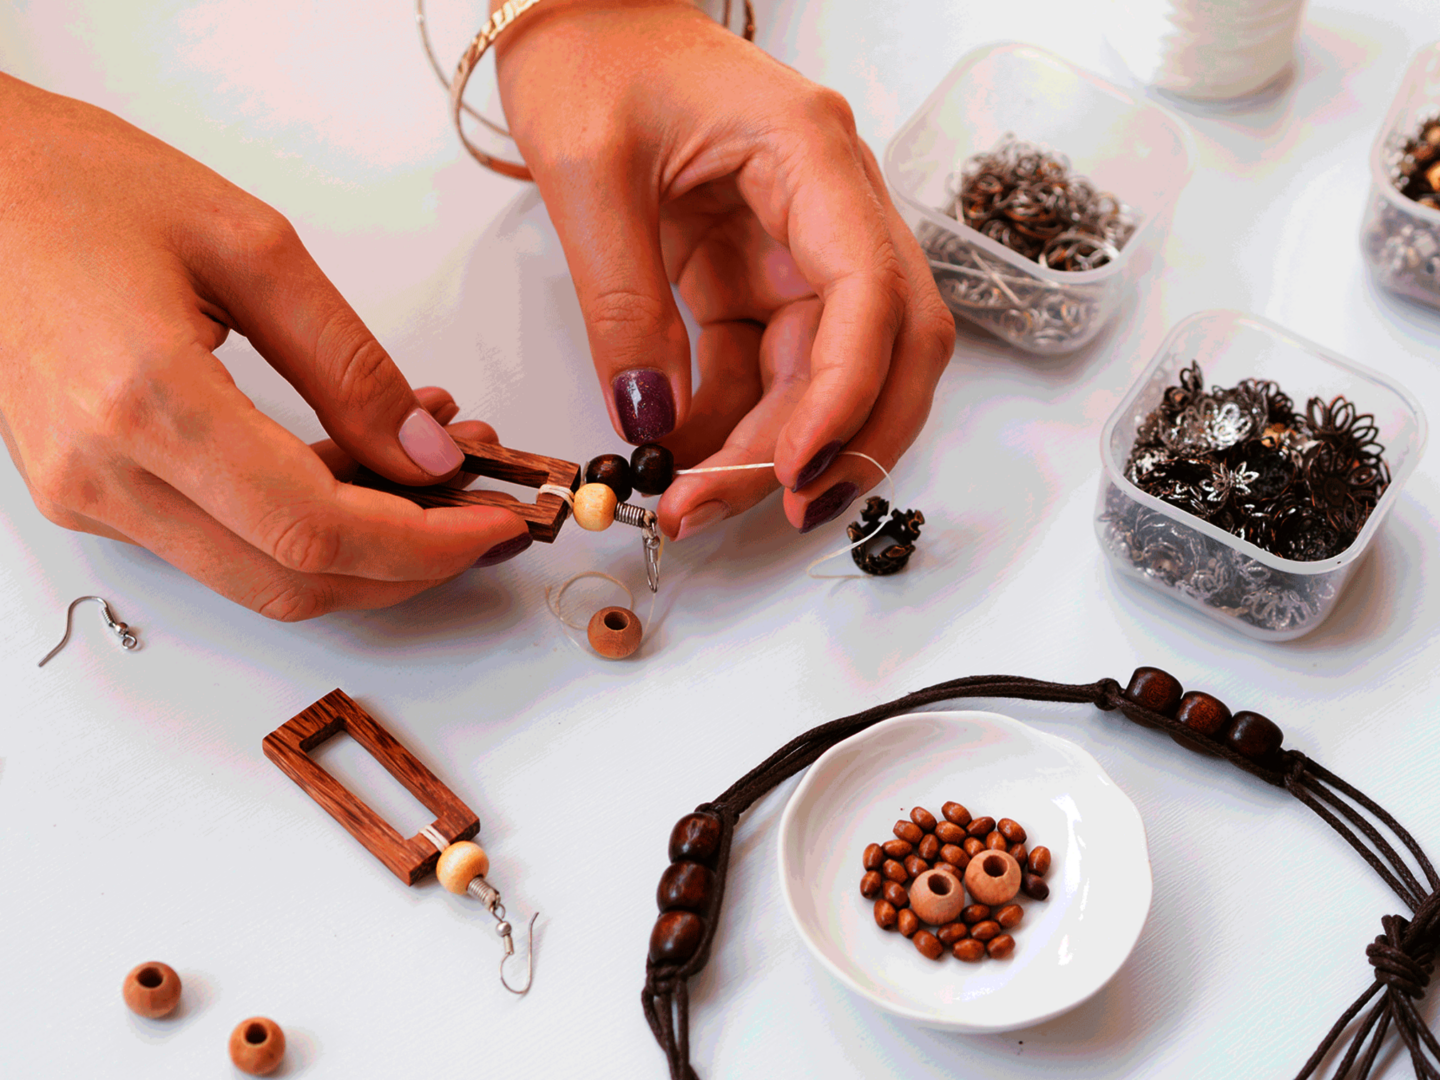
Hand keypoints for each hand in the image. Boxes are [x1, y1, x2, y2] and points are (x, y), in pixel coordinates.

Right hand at [0, 75, 531, 619]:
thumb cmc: (84, 187)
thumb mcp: (252, 249)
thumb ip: (350, 368)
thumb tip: (428, 455)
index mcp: (145, 401)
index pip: (317, 531)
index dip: (423, 544)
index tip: (492, 521)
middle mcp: (105, 473)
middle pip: (295, 581)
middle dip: (408, 561)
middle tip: (478, 507)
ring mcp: (88, 495)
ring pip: (262, 575)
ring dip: (363, 544)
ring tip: (429, 462)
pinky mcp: (88, 494)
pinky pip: (222, 541)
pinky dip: (304, 522)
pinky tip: (355, 459)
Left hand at [493, 0, 953, 538]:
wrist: (579, 11)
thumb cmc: (592, 54)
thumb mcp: (588, 175)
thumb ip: (625, 307)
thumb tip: (652, 425)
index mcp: (809, 155)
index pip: (870, 294)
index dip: (847, 395)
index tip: (795, 472)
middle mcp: (828, 203)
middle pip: (887, 348)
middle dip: (835, 442)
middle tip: (760, 512)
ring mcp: (799, 242)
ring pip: (829, 372)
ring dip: (778, 448)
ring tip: (696, 500)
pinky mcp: (757, 272)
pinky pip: (767, 367)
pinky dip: (735, 422)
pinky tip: (684, 453)